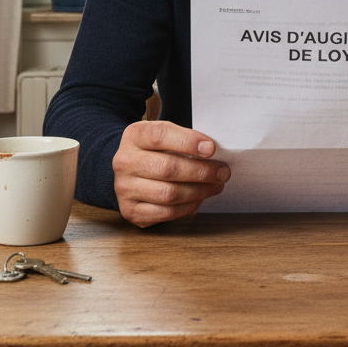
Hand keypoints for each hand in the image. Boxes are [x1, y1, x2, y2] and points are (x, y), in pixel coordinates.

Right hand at [112, 120, 229, 226]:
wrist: (127, 169)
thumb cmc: (152, 150)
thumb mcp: (163, 134)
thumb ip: (183, 138)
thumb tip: (211, 152)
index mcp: (134, 136)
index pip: (160, 136)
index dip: (188, 142)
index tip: (211, 148)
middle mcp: (125, 162)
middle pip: (167, 168)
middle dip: (201, 171)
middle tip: (222, 172)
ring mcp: (125, 188)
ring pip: (169, 193)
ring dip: (199, 191)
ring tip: (216, 185)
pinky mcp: (130, 210)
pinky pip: (166, 212)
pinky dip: (188, 206)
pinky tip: (200, 198)